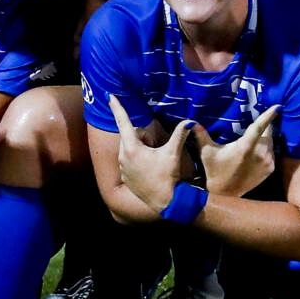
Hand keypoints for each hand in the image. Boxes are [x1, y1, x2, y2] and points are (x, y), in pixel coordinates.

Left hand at [106, 94, 190, 216]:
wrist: (166, 202)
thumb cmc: (168, 177)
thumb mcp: (173, 153)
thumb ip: (180, 134)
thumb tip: (190, 121)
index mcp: (132, 148)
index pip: (123, 122)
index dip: (117, 107)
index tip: (109, 96)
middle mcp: (123, 157)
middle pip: (131, 136)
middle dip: (143, 137)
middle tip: (156, 148)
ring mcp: (123, 168)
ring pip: (130, 148)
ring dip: (142, 149)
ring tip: (154, 161)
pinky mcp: (126, 177)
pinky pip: (130, 161)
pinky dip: (139, 160)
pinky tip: (150, 170)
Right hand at [197, 103, 279, 194]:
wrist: (226, 193)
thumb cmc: (214, 170)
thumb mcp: (206, 152)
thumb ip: (201, 135)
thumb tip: (191, 122)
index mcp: (245, 147)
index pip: (259, 127)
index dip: (269, 115)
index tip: (278, 106)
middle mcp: (259, 154)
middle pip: (268, 132)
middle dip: (265, 125)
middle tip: (259, 119)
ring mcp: (267, 162)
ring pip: (271, 142)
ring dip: (265, 137)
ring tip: (255, 136)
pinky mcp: (270, 169)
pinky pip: (272, 152)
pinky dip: (267, 148)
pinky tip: (257, 150)